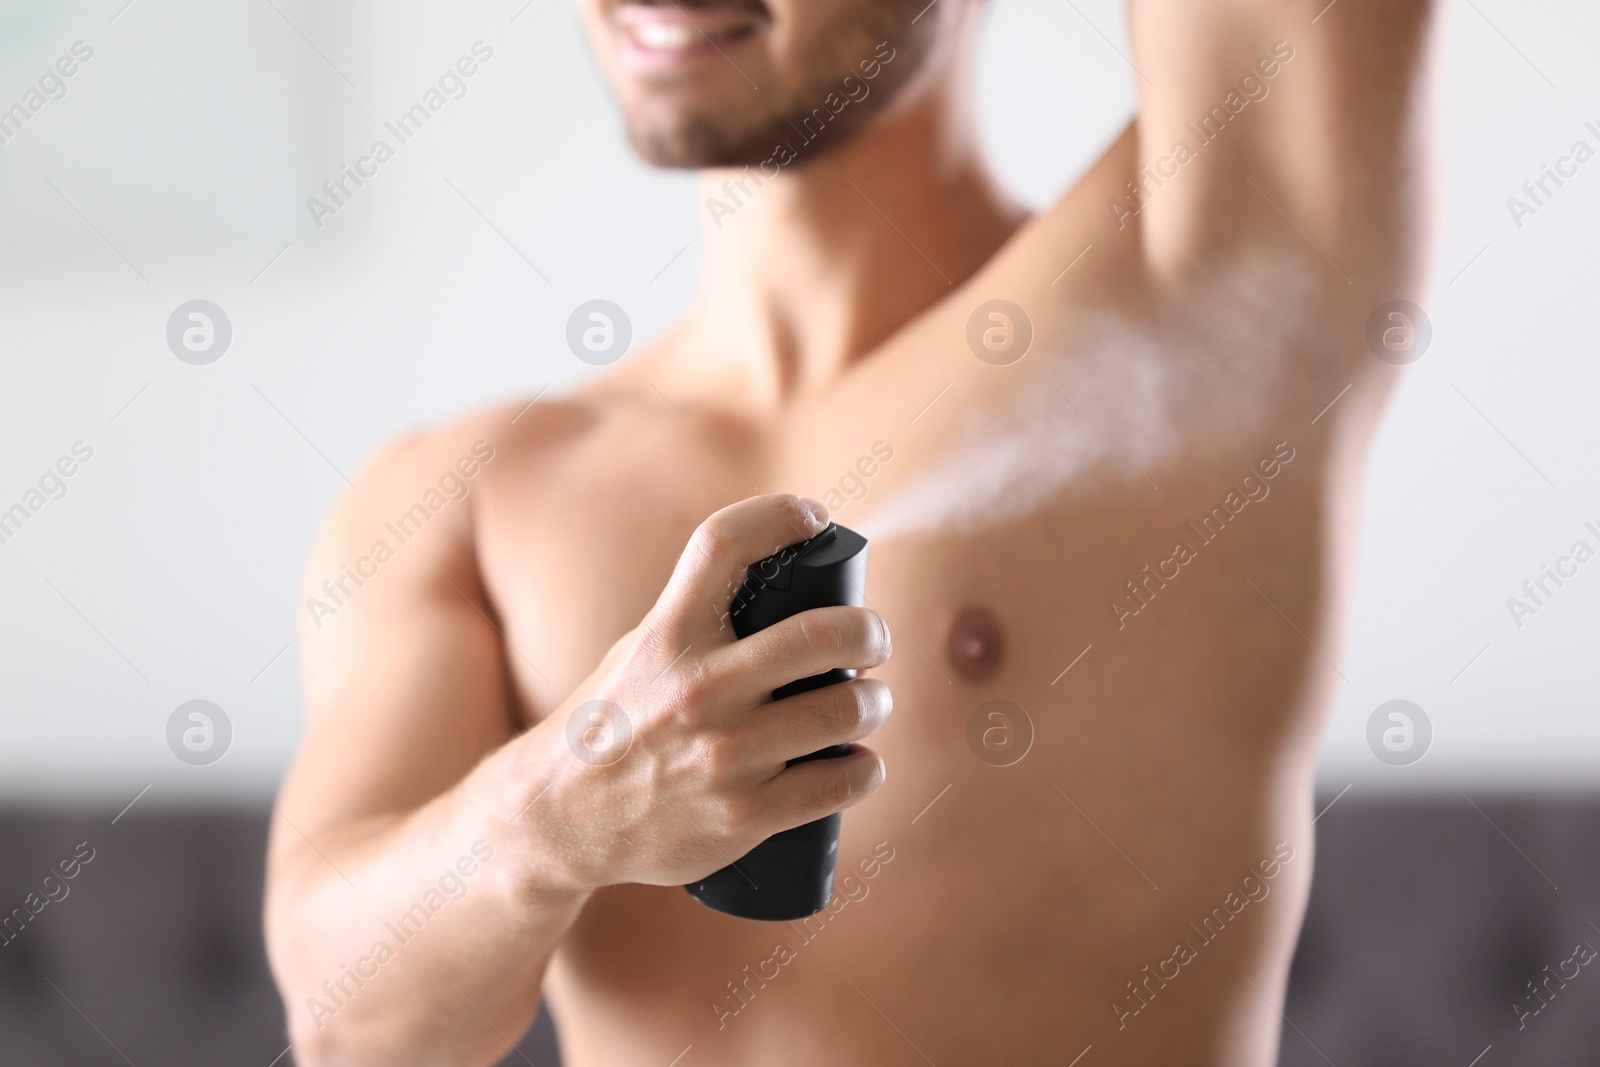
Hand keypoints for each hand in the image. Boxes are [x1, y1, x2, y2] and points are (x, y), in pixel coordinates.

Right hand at [514, 494, 892, 892]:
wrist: (559, 819)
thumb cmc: (614, 723)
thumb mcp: (638, 652)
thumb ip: (698, 620)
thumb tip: (789, 590)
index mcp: (668, 636)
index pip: (723, 544)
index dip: (779, 515)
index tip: (812, 519)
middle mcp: (697, 690)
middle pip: (820, 634)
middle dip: (868, 631)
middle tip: (873, 638)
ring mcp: (722, 756)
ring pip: (844, 711)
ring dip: (874, 702)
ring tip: (869, 701)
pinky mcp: (741, 816)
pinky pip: (839, 783)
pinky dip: (864, 769)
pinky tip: (859, 762)